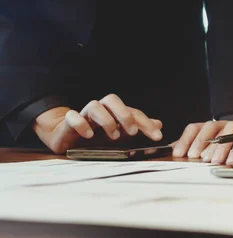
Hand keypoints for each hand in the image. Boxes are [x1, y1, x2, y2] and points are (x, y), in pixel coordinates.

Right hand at [33, 94, 162, 153]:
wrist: (67, 138)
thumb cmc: (96, 135)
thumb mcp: (120, 134)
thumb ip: (138, 128)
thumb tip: (159, 124)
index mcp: (114, 112)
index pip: (133, 112)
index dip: (146, 123)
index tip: (157, 136)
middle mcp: (100, 110)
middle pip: (112, 100)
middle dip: (124, 115)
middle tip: (133, 132)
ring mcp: (84, 115)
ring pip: (94, 105)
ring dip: (106, 120)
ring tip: (114, 136)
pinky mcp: (68, 123)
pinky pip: (72, 116)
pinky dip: (81, 124)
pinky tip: (89, 135)